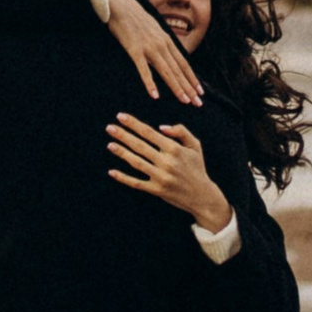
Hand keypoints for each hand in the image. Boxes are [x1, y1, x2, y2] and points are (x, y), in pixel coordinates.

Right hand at [94, 0, 201, 104]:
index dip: (193, 79)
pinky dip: (150, 83)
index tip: (200, 92)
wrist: (120, 6)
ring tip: (185, 101)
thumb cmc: (135, 19)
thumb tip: (169, 54)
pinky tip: (155, 95)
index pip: (184, 63)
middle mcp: (162, 45)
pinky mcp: (134, 50)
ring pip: (166, 72)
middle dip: (189, 87)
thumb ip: (162, 43)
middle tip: (198, 103)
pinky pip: (144, 70)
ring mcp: (149, 48)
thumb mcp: (154, 30)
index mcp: (167, 40)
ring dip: (176, 87)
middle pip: (178, 70)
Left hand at [107, 113, 233, 229]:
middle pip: (140, 146)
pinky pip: (136, 183)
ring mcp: (160, 177)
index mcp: (174, 149)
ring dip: (122, 153)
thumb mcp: (195, 146)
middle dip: (123, 135)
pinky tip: (112, 171)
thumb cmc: (197, 168)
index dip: (134, 124)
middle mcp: (166, 162)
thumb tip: (161, 127)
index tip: (120, 116)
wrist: (202, 196)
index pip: (149, 133)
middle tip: (109, 128)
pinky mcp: (156, 190)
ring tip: (110, 144)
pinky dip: (123, 178)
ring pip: (136, 162)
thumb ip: (181, 131)